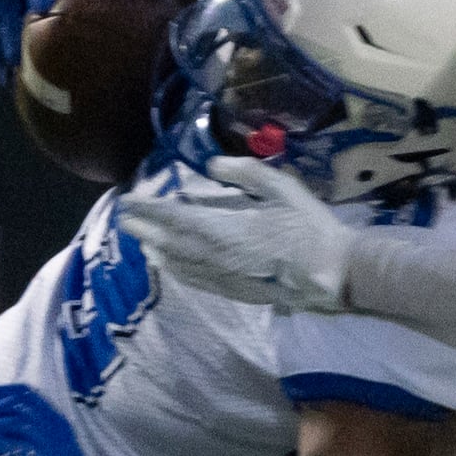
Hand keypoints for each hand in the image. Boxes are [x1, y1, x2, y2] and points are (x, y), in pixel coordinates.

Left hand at [115, 157, 357, 310]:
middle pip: (168, 242)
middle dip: (143, 230)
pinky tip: (170, 265)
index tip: (127, 200)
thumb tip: (211, 165)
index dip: (148, 209)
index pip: (174, 217)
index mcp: (223, 228)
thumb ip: (243, 173)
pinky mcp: (232, 291)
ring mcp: (221, 276)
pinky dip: (176, 269)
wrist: (330, 272)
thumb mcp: (281, 187)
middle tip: (125, 219)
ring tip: (141, 240)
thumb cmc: (308, 226)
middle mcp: (214, 255)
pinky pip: (194, 279)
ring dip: (155, 250)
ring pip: (177, 264)